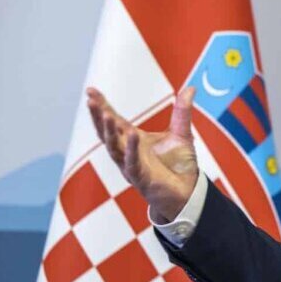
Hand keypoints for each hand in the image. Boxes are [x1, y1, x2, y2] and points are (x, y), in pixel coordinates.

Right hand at [86, 87, 198, 222]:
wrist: (188, 193)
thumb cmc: (179, 165)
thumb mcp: (182, 134)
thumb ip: (182, 112)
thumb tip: (190, 87)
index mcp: (133, 140)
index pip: (114, 120)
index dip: (102, 106)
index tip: (90, 91)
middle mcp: (127, 153)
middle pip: (107, 133)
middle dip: (99, 117)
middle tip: (90, 101)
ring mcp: (131, 166)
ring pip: (114, 148)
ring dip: (109, 132)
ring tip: (106, 114)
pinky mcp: (141, 178)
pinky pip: (133, 163)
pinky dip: (131, 149)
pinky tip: (132, 134)